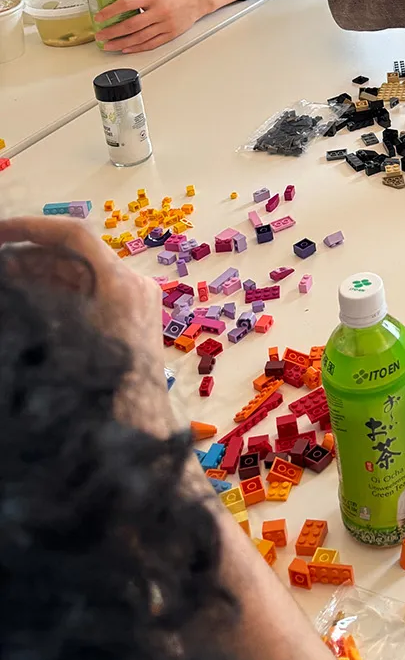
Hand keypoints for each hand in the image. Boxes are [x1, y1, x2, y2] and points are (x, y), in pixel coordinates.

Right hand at [0, 213, 172, 435]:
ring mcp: (134, 302)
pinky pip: (88, 295)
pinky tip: (27, 303)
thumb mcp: (60, 338)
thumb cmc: (101, 389)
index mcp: (119, 284)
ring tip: (5, 284)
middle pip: (73, 255)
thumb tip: (14, 279)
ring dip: (39, 274)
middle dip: (29, 255)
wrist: (136, 431)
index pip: (74, 236)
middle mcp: (132, 285)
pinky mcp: (130, 321)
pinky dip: (56, 294)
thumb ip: (35, 306)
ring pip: (79, 275)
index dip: (31, 228)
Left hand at [95, 0, 228, 53]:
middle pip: (131, 25)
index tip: (99, 16)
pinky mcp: (170, 34)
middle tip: (100, 35)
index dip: (110, 11)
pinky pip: (151, 43)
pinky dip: (136, 47)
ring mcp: (165, 24)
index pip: (127, 4)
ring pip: (139, 37)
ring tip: (108, 45)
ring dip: (121, 42)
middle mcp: (159, 11)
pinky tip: (126, 48)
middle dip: (112, 31)